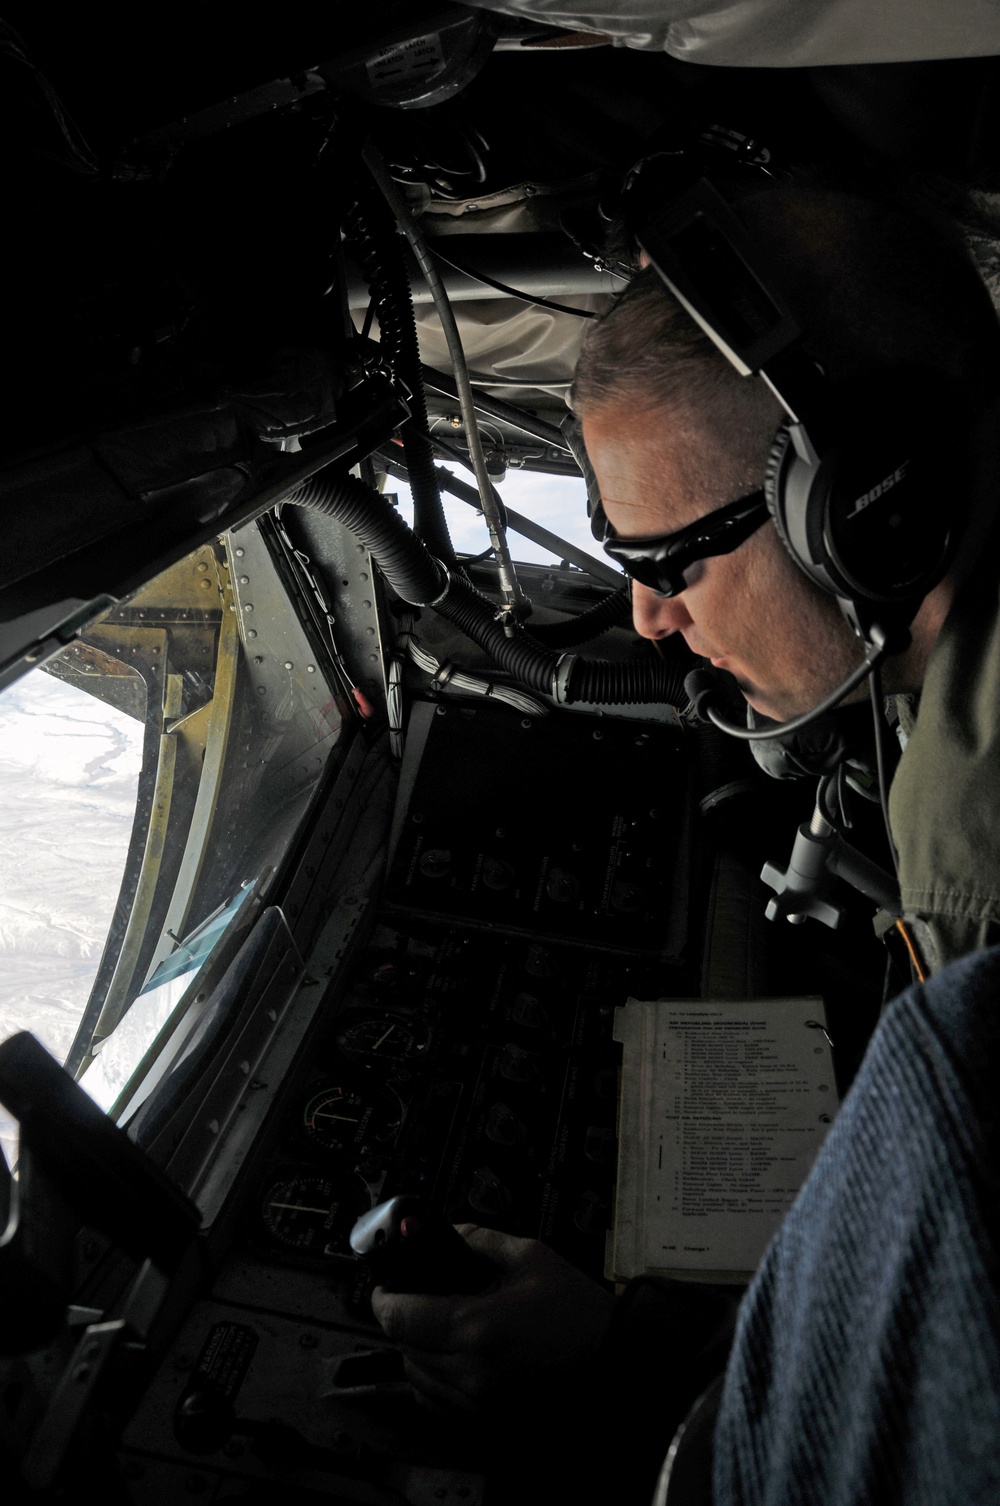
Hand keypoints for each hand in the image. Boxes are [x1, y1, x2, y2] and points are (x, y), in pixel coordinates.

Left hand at [370, 1225, 615, 1411]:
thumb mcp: (532, 1257)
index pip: (399, 1318)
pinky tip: (455, 1360)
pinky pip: (439, 1405)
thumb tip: (450, 1233)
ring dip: (418, 1352)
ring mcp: (478, 1404)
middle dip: (404, 1320)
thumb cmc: (580, 1312)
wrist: (620, 1364)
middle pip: (405, 1348)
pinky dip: (435, 1382)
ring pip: (418, 1380)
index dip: (383, 1297)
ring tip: (439, 1327)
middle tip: (418, 1298)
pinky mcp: (489, 1422)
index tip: (384, 1285)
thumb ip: (481, 1241)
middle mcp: (469, 1373)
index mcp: (475, 1328)